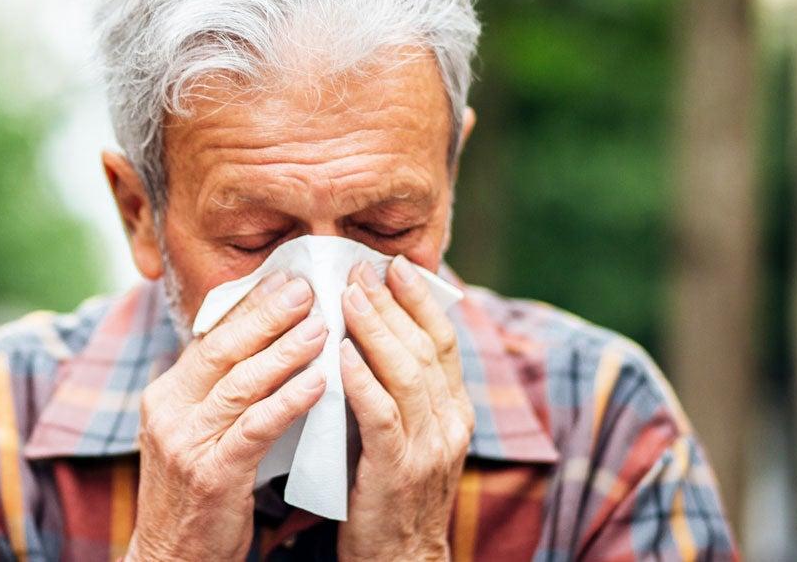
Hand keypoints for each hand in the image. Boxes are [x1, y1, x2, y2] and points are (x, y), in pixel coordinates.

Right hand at [126, 272, 328, 560]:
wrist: (172, 559)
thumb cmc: (197, 497)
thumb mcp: (196, 435)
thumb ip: (220, 394)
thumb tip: (262, 348)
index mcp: (166, 396)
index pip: (211, 338)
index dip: (249, 307)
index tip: (286, 279)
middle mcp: (169, 412)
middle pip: (223, 349)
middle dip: (267, 314)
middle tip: (307, 287)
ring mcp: (186, 442)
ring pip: (241, 383)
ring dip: (285, 350)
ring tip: (322, 324)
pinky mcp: (211, 474)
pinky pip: (255, 427)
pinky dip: (288, 400)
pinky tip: (318, 381)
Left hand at [336, 256, 472, 561]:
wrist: (399, 559)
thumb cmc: (389, 490)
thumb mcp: (405, 432)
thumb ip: (396, 388)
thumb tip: (366, 333)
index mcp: (456, 410)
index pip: (443, 340)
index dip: (420, 300)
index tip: (394, 264)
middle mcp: (451, 423)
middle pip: (425, 347)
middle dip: (391, 303)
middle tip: (359, 267)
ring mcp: (429, 448)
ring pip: (407, 374)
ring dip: (375, 330)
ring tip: (346, 296)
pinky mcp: (398, 471)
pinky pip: (382, 417)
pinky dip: (362, 382)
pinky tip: (341, 355)